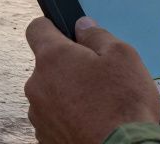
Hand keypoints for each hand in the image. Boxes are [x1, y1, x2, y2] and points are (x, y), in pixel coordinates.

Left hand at [24, 16, 159, 143]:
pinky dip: (69, 117)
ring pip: (51, 93)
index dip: (52, 27)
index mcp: (53, 58)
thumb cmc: (123, 106)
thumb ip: (98, 35)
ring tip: (99, 104)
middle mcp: (38, 85)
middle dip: (69, 67)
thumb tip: (83, 26)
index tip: (66, 34)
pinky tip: (92, 121)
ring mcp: (39, 115)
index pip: (37, 29)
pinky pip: (55, 118)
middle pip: (48, 65)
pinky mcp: (45, 137)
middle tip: (98, 76)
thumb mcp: (122, 56)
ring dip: (69, 94)